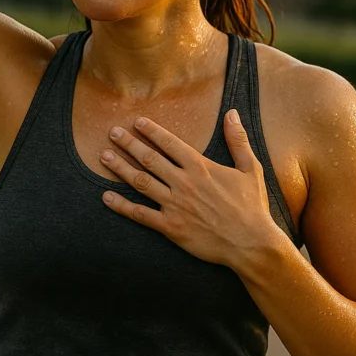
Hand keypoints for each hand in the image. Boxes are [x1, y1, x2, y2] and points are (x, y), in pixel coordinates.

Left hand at [98, 109, 283, 267]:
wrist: (250, 243)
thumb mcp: (250, 169)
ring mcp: (174, 205)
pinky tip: (106, 197)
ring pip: (140, 182)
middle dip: (128, 144)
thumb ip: (238, 140)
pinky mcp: (170, 227)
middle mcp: (183, 183)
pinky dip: (122, 205)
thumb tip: (232, 113)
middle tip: (112, 132)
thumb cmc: (252, 206)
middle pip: (149, 159)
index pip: (170, 143)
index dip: (151, 131)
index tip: (136, 122)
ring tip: (104, 156)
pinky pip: (140, 214)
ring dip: (120, 168)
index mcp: (200, 167)